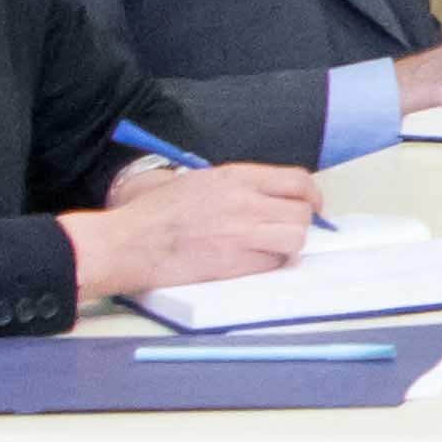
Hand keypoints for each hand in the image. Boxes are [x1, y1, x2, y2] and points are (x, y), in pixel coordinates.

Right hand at [72, 156, 321, 300]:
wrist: (129, 242)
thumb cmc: (157, 215)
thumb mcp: (201, 182)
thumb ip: (240, 187)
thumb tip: (276, 199)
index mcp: (236, 177)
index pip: (298, 180)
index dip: (312, 196)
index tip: (312, 206)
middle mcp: (244, 201)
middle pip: (302, 213)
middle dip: (299, 224)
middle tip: (284, 232)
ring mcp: (242, 233)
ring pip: (295, 239)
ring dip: (287, 246)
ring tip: (267, 248)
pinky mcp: (236, 262)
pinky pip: (273, 263)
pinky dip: (268, 264)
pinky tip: (248, 261)